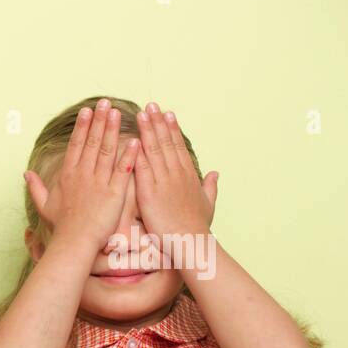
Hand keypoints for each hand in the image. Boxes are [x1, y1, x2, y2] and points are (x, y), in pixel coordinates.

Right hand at [23, 98, 139, 249]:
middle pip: (91, 142)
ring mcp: (99, 182)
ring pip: (106, 151)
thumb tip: (25, 173)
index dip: (82, 127)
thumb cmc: (61, 226)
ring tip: (116, 113)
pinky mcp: (114, 193)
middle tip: (104, 103)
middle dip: (98, 121)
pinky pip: (122, 170)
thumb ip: (35, 187)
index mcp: (68, 176)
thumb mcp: (44, 205)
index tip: (87, 111)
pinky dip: (129, 155)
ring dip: (111, 130)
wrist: (74, 242)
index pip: (76, 145)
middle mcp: (83, 175)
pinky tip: (135, 140)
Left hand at [133, 102, 217, 238]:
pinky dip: (138, 153)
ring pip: (155, 151)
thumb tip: (215, 173)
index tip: (167, 114)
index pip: (178, 147)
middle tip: (151, 105)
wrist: (192, 242)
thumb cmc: (198, 227)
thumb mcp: (208, 203)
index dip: (172, 129)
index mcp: (188, 175)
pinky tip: (132, 139)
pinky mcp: (150, 193)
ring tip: (142, 114)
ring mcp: (163, 182)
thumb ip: (210, 186)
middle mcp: (176, 174)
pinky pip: (142, 169)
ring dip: (147, 131)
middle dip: (158, 123)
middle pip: (166, 143)